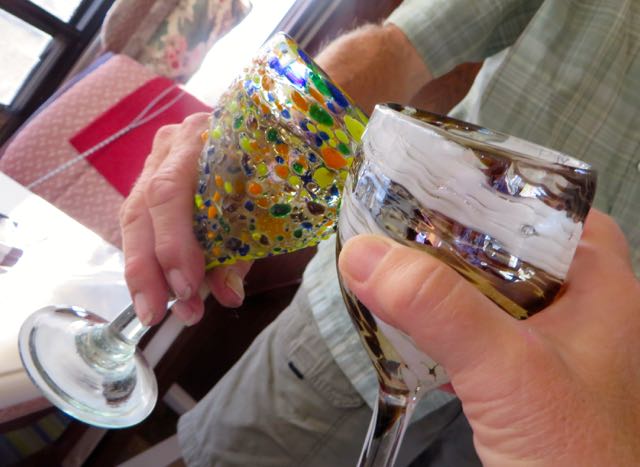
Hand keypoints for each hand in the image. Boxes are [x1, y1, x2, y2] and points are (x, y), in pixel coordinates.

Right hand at [120, 113, 251, 325]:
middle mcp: (171, 145)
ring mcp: (156, 160)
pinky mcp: (150, 180)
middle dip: (147, 268)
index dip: (173, 244)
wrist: (263, 136)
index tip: (186, 287)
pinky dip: (147, 260)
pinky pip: (138, 223)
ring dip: (143, 271)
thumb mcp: (264, 206)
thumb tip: (228, 297)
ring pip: (133, 218)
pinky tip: (156, 290)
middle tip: (156, 314)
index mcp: (202, 138)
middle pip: (142, 208)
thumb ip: (241, 250)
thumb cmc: (267, 168)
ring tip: (157, 312)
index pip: (169, 192)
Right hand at [338, 210, 639, 465]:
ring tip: (390, 246)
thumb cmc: (573, 452)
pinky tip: (403, 307)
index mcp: (600, 284)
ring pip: (487, 284)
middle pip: (511, 242)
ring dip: (440, 271)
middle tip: (399, 204)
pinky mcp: (517, 373)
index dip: (499, 182)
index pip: (553, 205)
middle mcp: (577, 305)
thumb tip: (361, 252)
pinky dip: (438, 312)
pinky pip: (473, 324)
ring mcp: (546, 342)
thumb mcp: (508, 369)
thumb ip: (439, 308)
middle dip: (455, 225)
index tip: (439, 171)